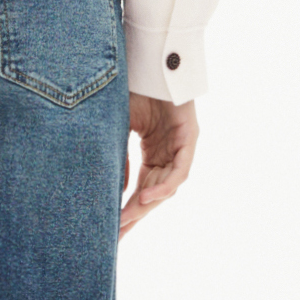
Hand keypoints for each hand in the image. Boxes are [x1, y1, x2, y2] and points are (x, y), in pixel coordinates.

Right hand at [120, 94, 197, 237]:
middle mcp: (168, 154)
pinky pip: (179, 171)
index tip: (110, 230)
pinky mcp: (190, 138)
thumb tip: (109, 187)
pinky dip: (164, 186)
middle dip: (134, 216)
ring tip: (126, 220)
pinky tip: (147, 198)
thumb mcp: (117, 126)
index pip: (140, 189)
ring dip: (146, 205)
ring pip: (166, 187)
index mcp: (152, 153)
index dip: (126, 209)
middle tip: (116, 238)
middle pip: (153, 194)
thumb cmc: (133, 88)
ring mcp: (180, 148)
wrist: (150, 60)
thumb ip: (115, 155)